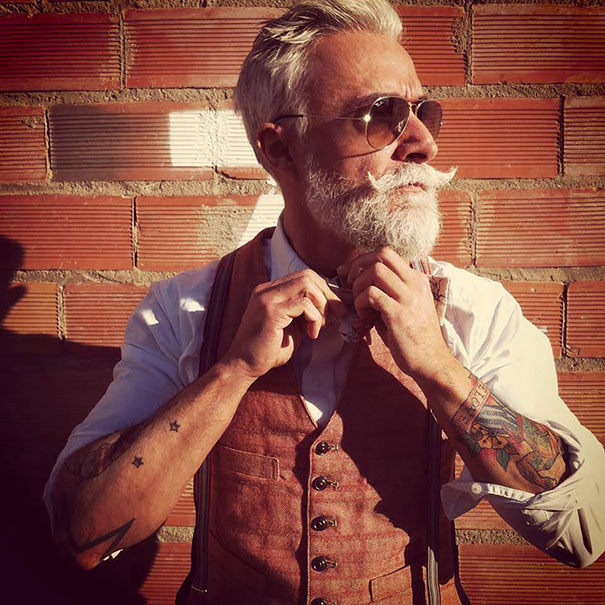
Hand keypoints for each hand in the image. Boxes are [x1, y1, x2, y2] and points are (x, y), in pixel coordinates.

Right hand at [221, 269, 346, 381]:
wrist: (243, 366)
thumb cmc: (268, 350)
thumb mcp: (292, 326)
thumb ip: (306, 313)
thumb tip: (332, 306)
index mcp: (270, 291)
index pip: (303, 276)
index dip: (323, 290)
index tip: (335, 309)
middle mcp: (266, 290)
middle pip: (307, 276)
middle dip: (327, 295)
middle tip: (337, 315)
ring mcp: (267, 298)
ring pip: (307, 284)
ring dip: (322, 306)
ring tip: (321, 326)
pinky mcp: (271, 312)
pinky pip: (304, 304)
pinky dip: (314, 318)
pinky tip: (311, 334)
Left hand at [338, 247, 453, 379]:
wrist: (430, 361)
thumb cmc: (413, 336)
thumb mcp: (404, 307)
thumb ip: (387, 293)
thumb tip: (358, 284)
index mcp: (417, 280)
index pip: (388, 254)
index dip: (364, 259)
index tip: (349, 273)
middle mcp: (415, 284)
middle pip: (383, 254)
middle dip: (359, 265)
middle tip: (349, 283)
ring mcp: (408, 298)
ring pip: (375, 271)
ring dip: (359, 285)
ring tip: (359, 304)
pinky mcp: (399, 314)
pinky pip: (371, 295)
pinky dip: (360, 303)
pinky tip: (363, 316)